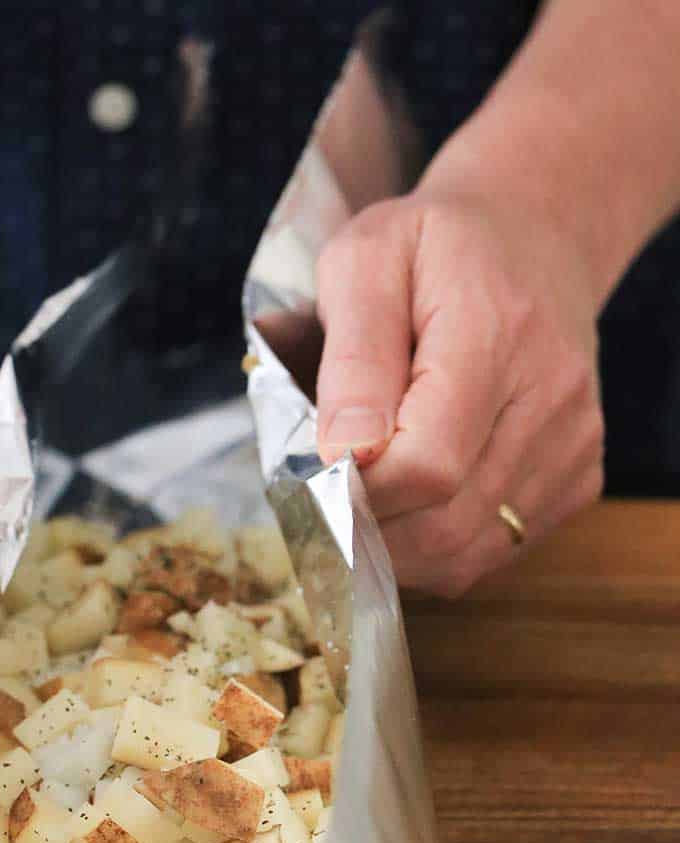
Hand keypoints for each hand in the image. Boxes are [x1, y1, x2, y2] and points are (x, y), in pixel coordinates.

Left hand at [315, 188, 604, 595]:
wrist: (534, 237)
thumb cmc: (434, 247)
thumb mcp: (367, 261)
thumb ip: (353, 358)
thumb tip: (342, 454)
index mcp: (497, 334)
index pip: (429, 465)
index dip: (360, 492)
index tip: (315, 474)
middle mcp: (551, 399)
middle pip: (447, 524)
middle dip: (367, 531)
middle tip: (324, 501)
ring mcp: (572, 446)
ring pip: (467, 554)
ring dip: (397, 552)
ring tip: (363, 504)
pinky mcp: (577, 478)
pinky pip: (493, 552)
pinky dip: (438, 549)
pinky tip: (414, 504)